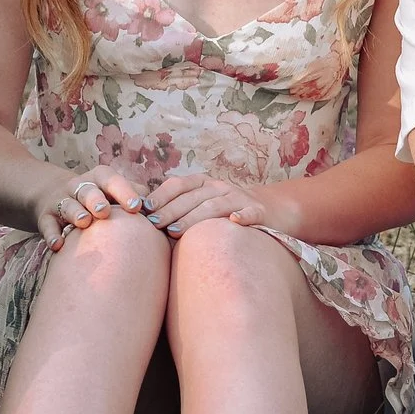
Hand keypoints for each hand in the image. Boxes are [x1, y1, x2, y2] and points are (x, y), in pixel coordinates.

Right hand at [35, 165, 147, 245]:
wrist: (54, 194)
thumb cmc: (98, 196)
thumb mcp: (113, 190)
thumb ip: (135, 195)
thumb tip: (158, 210)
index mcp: (100, 178)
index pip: (112, 180)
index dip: (124, 191)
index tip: (136, 207)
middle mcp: (79, 186)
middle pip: (88, 190)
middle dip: (96, 199)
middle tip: (105, 211)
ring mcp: (61, 201)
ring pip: (68, 205)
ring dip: (76, 213)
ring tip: (84, 223)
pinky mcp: (45, 216)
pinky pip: (47, 225)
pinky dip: (52, 235)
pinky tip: (58, 245)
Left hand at [141, 168, 266, 235]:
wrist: (269, 208)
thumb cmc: (224, 211)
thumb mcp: (202, 202)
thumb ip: (179, 207)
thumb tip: (145, 218)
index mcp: (203, 183)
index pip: (179, 185)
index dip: (161, 195)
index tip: (145, 209)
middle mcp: (220, 187)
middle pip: (192, 197)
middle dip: (171, 210)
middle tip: (154, 225)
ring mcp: (239, 198)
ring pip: (214, 206)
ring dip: (194, 218)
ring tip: (175, 231)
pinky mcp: (259, 212)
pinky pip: (250, 213)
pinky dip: (242, 216)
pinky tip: (234, 221)